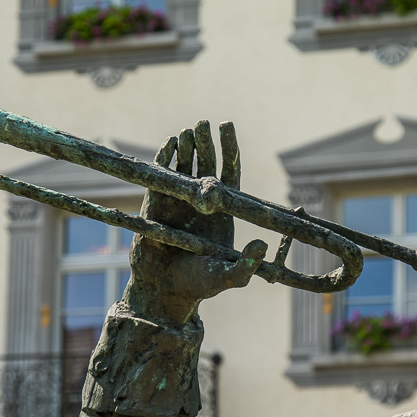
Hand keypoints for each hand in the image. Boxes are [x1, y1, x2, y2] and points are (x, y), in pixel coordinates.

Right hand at [124, 120, 267, 326]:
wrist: (167, 292)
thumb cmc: (201, 285)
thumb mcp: (230, 276)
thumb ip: (247, 263)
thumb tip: (261, 245)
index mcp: (222, 210)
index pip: (228, 171)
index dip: (228, 148)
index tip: (225, 125)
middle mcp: (200, 201)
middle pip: (205, 163)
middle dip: (205, 143)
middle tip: (202, 123)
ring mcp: (177, 201)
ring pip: (183, 166)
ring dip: (185, 148)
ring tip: (187, 131)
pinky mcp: (155, 205)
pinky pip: (160, 177)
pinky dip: (163, 160)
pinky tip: (167, 145)